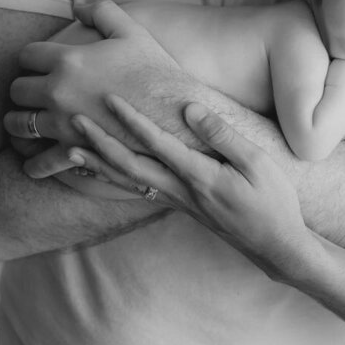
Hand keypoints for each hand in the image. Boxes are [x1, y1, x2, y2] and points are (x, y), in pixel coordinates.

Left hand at [2, 0, 180, 147]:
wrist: (177, 111)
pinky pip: (40, 161)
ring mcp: (63, 123)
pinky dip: (32, 162)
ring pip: (18, 124)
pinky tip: (32, 160)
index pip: (27, 55)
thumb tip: (77, 8)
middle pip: (17, 90)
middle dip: (23, 89)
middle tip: (32, 91)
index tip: (38, 64)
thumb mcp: (132, 30)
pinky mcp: (75, 150)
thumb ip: (102, 11)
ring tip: (25, 122)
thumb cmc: (156, 69)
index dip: (31, 58)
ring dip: (18, 122)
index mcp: (68, 60)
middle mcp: (58, 91)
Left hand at [69, 95, 315, 277]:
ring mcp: (177, 201)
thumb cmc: (272, 201)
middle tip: (73, 119)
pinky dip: (111, 181)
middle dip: (100, 141)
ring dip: (98, 163)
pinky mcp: (179, 206)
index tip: (109, 99)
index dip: (131, 120)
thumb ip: (222, 135)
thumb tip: (189, 108)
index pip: (157, 144)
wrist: (274, 245)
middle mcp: (181, 191)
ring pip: (128, 181)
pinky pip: (136, 191)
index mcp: (200, 176)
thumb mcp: (257, 163)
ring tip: (69, 149)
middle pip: (129, 165)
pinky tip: (98, 174)